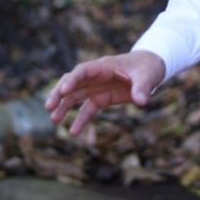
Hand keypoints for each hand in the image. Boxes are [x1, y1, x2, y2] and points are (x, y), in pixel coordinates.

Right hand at [45, 51, 165, 136]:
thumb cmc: (147, 68)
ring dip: (64, 107)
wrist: (150, 68)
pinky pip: (87, 109)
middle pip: (73, 83)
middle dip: (60, 93)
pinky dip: (80, 120)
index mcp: (104, 66)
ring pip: (75, 96)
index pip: (83, 71)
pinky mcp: (101, 98)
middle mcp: (96, 76)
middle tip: (49, 106)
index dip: (72, 80)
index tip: (63, 90)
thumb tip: (141, 102)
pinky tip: (72, 132)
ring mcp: (97, 87)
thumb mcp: (148, 76)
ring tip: (53, 119)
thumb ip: (142, 88)